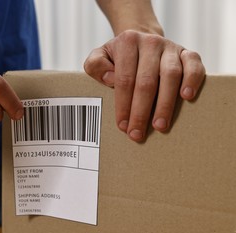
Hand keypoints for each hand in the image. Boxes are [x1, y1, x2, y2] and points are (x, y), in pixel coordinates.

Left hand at [84, 30, 204, 141]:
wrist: (141, 41)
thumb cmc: (118, 57)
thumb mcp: (99, 57)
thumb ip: (95, 65)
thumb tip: (110, 78)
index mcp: (127, 42)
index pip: (124, 79)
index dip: (123, 105)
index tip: (122, 126)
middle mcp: (150, 42)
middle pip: (146, 81)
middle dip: (141, 111)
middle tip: (138, 133)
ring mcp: (170, 47)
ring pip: (170, 75)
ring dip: (165, 103)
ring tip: (159, 125)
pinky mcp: (187, 53)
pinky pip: (194, 65)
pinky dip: (192, 80)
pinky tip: (187, 97)